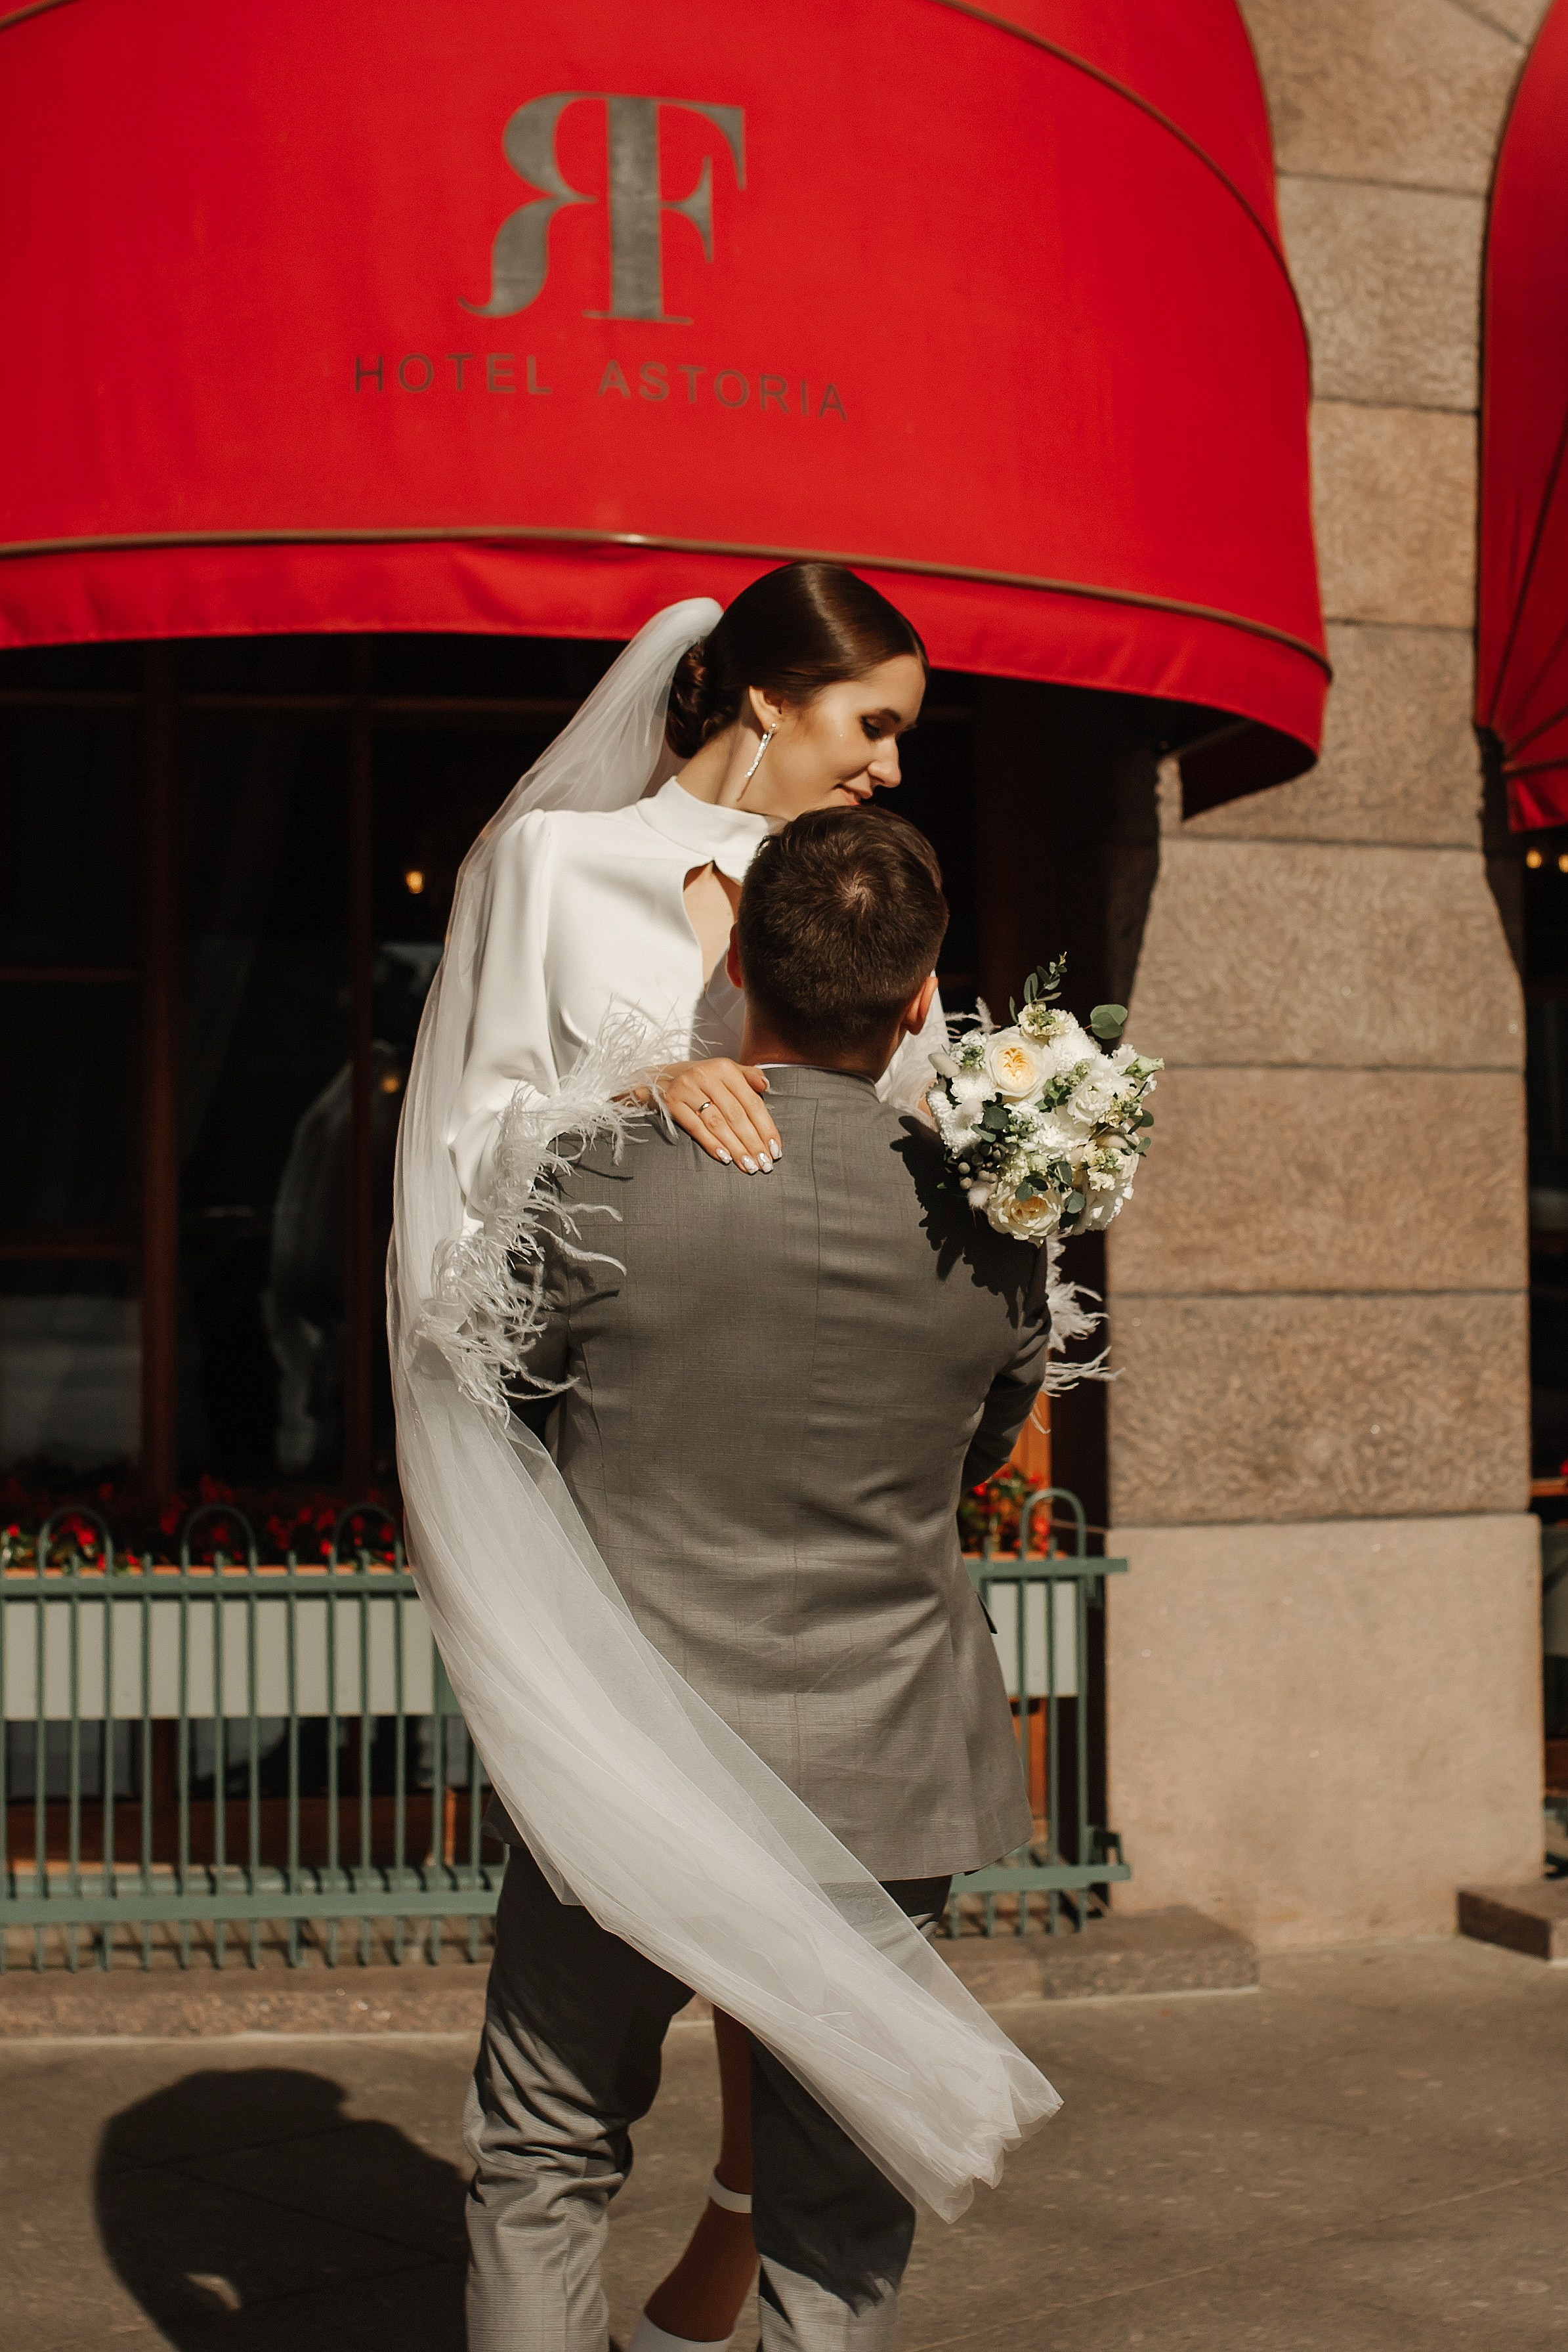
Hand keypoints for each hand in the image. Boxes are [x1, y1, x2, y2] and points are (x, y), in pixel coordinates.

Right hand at [654, 1058, 780, 1172]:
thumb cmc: (704, 1080)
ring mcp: (687, 1089)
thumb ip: (749, 1077)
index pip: (752, 1102)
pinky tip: (724, 1158)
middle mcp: (706, 1076)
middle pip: (736, 1115)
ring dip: (735, 1148)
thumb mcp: (727, 1072)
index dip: (766, 1127)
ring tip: (749, 1165)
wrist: (663, 1077)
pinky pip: (695, 1128)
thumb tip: (765, 1085)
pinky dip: (711, 1144)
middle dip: (753, 1143)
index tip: (776, 1149)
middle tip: (765, 1164)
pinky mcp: (672, 1103)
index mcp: (725, 1068)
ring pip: (717, 1124)